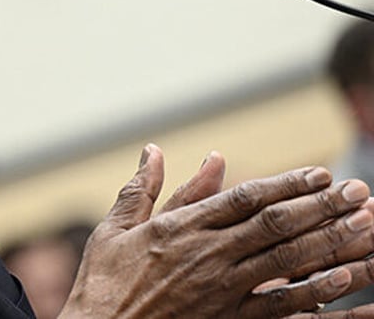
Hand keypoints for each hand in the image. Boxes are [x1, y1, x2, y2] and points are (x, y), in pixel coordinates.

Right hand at [58, 144, 373, 317]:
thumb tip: (153, 150)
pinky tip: (345, 282)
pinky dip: (316, 294)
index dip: (286, 184)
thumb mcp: (114, 227)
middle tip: (358, 191)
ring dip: (331, 243)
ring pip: (287, 262)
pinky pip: (282, 307)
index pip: (245, 198)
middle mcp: (208, 254)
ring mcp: (222, 290)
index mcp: (181, 227)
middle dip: (322, 206)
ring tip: (366, 228)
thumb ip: (141, 188)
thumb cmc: (105, 281)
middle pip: (276, 225)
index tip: (319, 173)